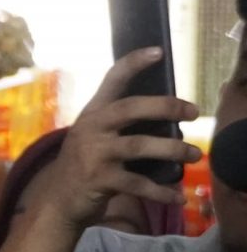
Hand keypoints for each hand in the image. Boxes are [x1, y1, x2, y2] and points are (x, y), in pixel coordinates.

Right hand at [36, 47, 197, 232]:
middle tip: (193, 113)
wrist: (58, 200)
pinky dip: (161, 191)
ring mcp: (94, 154)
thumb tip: (169, 116)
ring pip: (140, 146)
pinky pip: (138, 184)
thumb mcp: (95, 136)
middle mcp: (91, 129)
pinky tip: (177, 195)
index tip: (157, 51)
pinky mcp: (100, 180)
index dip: (133, 64)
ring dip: (173, 150)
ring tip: (194, 155)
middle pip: (131, 109)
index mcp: (93, 113)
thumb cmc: (85, 163)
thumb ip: (121, 124)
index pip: (112, 80)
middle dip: (166, 107)